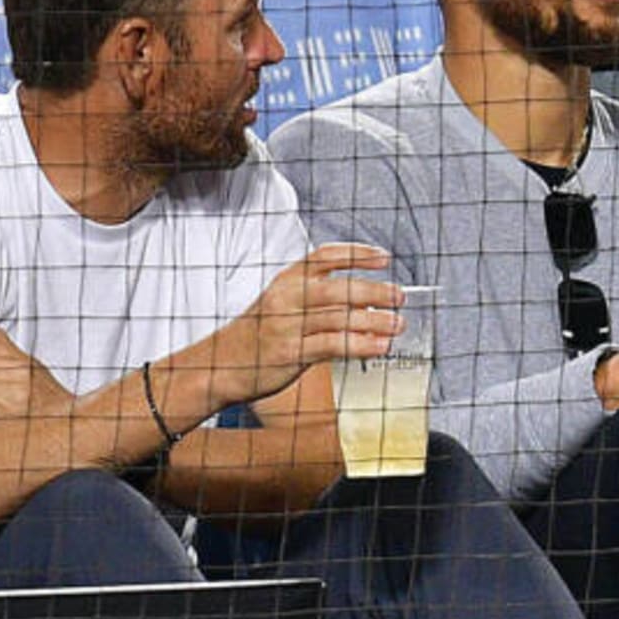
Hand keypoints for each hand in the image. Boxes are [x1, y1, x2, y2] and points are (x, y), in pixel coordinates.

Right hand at [216, 242, 402, 403]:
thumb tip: (368, 303)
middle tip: (399, 296)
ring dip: (374, 320)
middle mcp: (287, 298)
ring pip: (339, 317)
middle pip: (338, 287)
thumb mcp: (281, 305)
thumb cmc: (257, 336)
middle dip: (374, 290)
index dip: (356, 254)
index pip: (324, 256)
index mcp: (286, 280)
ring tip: (397, 324)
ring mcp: (287, 325)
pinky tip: (379, 347)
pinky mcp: (290, 353)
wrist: (219, 365)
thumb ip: (319, 302)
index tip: (384, 257)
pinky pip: (332, 345)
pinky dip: (360, 345)